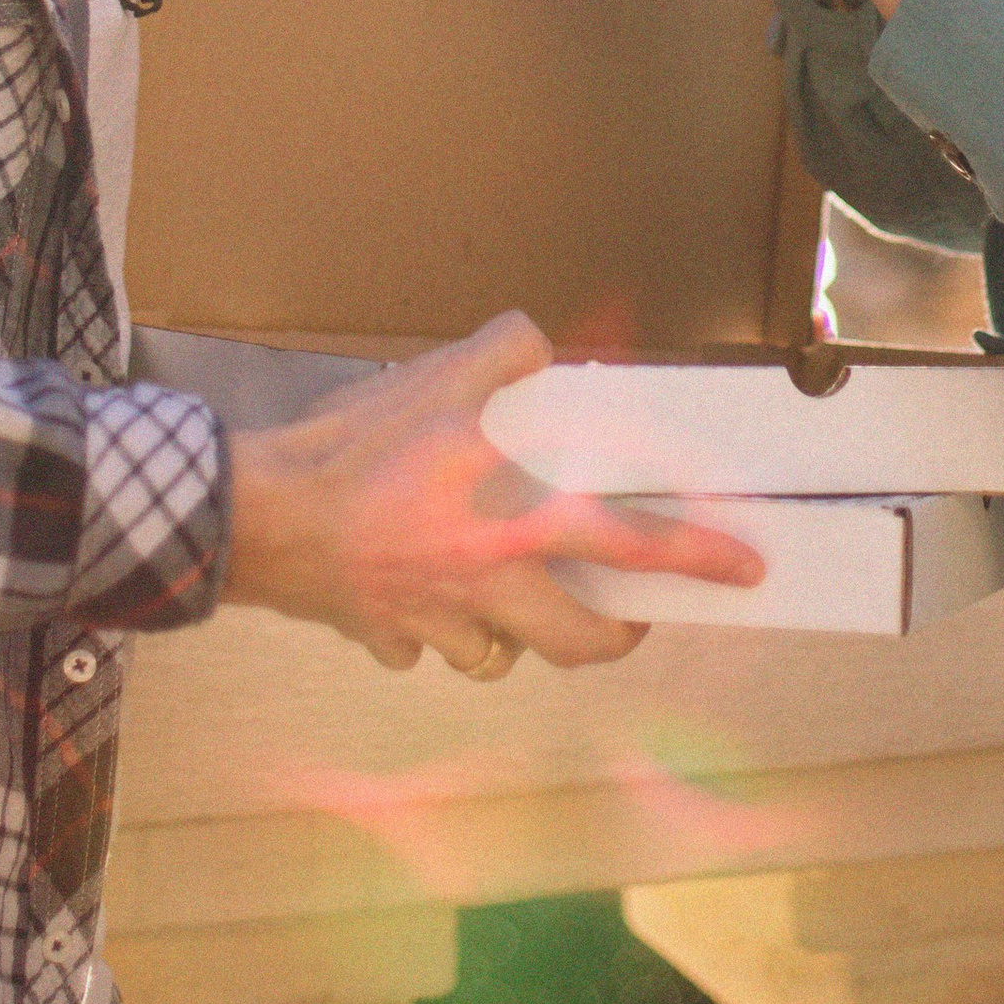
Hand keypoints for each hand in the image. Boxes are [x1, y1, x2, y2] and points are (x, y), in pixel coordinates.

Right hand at [220, 311, 764, 673]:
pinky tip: (418, 590)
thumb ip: (509, 354)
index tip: (744, 569)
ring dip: (517, 632)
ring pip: (500, 656)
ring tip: (512, 592)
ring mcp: (437, 623)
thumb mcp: (444, 375)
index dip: (697, 558)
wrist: (259, 514)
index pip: (634, 543)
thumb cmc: (357, 449)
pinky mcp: (385, 638)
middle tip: (623, 616)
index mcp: (520, 521)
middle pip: (580, 642)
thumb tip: (540, 347)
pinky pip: (423, 649)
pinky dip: (431, 629)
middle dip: (612, 636)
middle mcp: (492, 586)